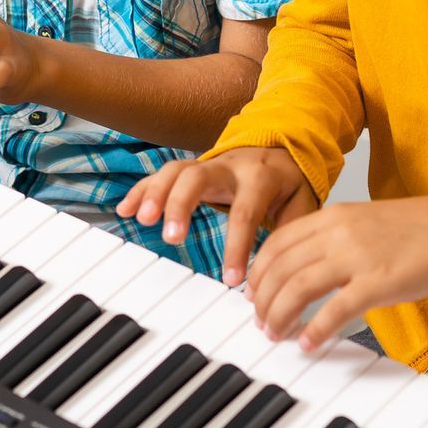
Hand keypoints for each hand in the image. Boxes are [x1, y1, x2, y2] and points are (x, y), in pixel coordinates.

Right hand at [117, 147, 319, 286]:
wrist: (281, 147)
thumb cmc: (289, 182)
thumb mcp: (302, 202)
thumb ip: (291, 231)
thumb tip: (278, 272)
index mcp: (260, 176)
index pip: (245, 211)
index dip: (238, 246)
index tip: (233, 280)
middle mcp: (228, 165)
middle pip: (198, 176)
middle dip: (181, 204)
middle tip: (172, 238)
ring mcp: (205, 164)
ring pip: (174, 170)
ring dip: (155, 193)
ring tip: (142, 219)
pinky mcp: (190, 169)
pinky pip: (160, 175)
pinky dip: (141, 190)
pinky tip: (125, 209)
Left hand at [245, 196, 427, 349]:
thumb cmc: (416, 232)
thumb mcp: (363, 223)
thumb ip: (332, 239)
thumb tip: (301, 270)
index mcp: (332, 216)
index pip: (276, 243)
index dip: (257, 271)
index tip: (252, 292)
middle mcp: (338, 232)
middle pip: (281, 268)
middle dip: (263, 299)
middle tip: (261, 322)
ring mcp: (357, 256)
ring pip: (298, 288)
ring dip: (280, 315)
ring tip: (276, 334)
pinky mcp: (378, 282)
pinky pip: (334, 310)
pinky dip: (315, 330)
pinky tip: (307, 344)